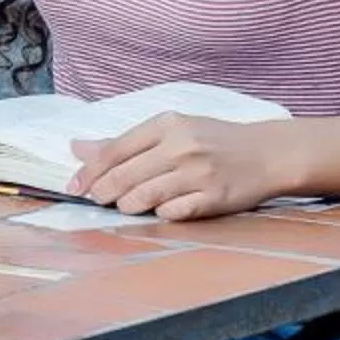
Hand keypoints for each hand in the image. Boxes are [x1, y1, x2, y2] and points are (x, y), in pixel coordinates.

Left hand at [67, 116, 286, 221]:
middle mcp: (181, 146)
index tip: (72, 186)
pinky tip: (159, 210)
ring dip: (127, 205)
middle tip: (94, 199)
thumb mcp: (171, 130)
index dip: (89, 171)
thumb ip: (125, 142)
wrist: (267, 153)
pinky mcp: (214, 198)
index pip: (115, 150)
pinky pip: (173, 213)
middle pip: (125, 176)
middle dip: (102, 191)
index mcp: (167, 124)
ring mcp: (198, 173)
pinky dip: (160, 214)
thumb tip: (77, 148)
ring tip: (125, 205)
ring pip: (145, 196)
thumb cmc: (213, 140)